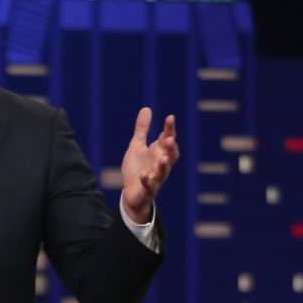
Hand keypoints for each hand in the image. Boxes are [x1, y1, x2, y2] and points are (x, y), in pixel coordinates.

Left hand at [120, 108, 177, 224]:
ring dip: (163, 165)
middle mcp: (160, 165)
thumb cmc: (138, 168)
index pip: (168, 139)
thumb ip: (142, 130)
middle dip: (171, 148)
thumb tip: (146, 108)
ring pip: (163, 172)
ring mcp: (155, 178)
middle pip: (171, 156)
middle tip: (169, 139)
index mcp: (159, 153)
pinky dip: (147, 181)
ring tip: (162, 158)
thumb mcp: (137, 146)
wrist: (132, 193)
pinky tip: (144, 175)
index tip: (170, 117)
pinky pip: (149, 186)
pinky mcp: (147, 190)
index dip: (170, 129)